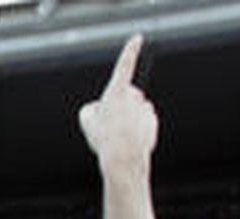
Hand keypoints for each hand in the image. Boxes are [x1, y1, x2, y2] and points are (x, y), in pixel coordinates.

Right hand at [78, 35, 155, 171]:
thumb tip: (100, 107)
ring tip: (117, 136)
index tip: (137, 39)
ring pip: (135, 109)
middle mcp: (134, 96)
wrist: (123, 160)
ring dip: (127, 119)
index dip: (130, 51)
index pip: (125, 66)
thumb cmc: (104, 138)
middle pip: (127, 94)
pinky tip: (129, 141)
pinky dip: (136, 128)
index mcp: (117, 92)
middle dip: (120, 104)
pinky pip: (143, 121)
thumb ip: (91, 106)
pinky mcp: (153, 121)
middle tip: (108, 124)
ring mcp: (145, 108)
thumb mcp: (86, 119)